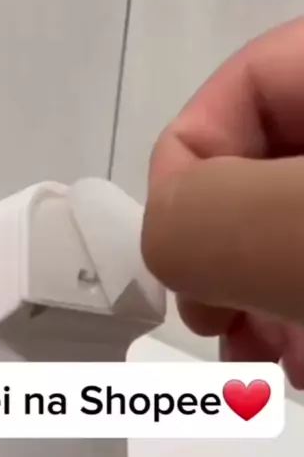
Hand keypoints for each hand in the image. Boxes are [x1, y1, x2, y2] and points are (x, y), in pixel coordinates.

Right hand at [142, 16, 303, 387]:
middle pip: (263, 176)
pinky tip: (302, 363)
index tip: (179, 267)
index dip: (185, 180)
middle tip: (216, 327)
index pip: (235, 94)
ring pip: (292, 234)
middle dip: (225, 268)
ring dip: (261, 310)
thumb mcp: (284, 230)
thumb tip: (167, 244)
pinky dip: (302, 316)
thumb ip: (195, 219)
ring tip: (263, 363)